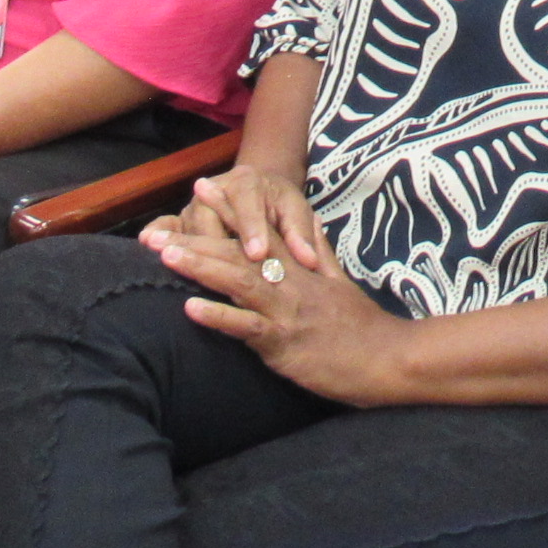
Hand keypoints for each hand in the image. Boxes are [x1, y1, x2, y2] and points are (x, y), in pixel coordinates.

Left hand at [141, 206, 411, 405]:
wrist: (388, 358)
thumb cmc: (362, 327)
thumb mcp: (340, 283)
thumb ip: (320, 254)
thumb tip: (309, 227)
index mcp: (300, 269)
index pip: (259, 232)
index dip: (229, 210)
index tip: (202, 189)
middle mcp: (289, 283)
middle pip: (237, 255)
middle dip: (196, 240)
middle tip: (158, 232)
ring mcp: (285, 311)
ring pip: (237, 282)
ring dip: (200, 267)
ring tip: (167, 255)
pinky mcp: (285, 342)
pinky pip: (246, 327)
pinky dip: (218, 316)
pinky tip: (190, 309)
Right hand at [149, 161, 326, 272]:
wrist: (260, 186)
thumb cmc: (280, 203)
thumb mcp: (296, 209)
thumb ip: (301, 233)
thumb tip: (308, 261)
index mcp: (249, 182)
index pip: (250, 206)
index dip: (253, 230)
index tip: (258, 254)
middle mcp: (218, 187)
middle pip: (211, 215)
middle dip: (212, 242)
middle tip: (212, 268)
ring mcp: (197, 203)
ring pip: (189, 223)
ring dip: (185, 243)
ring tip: (176, 263)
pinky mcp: (182, 216)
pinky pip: (166, 222)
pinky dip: (157, 231)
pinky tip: (148, 244)